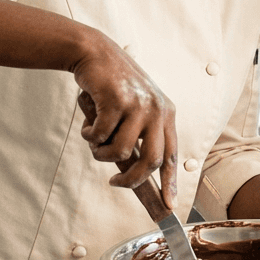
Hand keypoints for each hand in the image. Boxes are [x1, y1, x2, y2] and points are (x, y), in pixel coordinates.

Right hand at [73, 40, 178, 207]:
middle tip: (115, 182)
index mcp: (166, 113)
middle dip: (131, 180)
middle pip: (152, 161)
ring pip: (122, 151)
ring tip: (95, 140)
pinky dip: (89, 135)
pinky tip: (88, 124)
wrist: (95, 52)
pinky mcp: (116, 100)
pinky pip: (100, 136)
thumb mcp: (136, 106)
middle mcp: (157, 110)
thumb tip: (135, 171)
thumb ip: (139, 134)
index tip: (168, 206)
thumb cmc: (114, 84)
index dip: (170, 183)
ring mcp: (138, 105)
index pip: (172, 155)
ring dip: (102, 152)